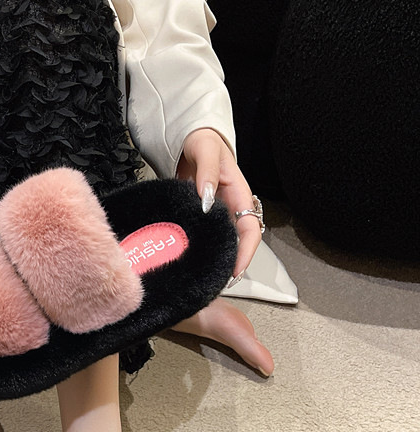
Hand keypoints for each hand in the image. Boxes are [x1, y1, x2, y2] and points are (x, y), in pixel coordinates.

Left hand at [177, 128, 260, 277]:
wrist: (190, 138)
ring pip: (222, 242)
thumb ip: (207, 173)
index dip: (246, 252)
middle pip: (237, 242)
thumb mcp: (205, 150)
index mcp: (239, 194)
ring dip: (216, 260)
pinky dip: (201, 249)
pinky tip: (190, 262)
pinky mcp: (202, 216)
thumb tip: (207, 199)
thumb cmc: (202, 141)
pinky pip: (205, 235)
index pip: (250, 229)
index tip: (236, 271)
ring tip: (205, 280)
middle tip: (216, 284)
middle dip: (231, 264)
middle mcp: (231, 207)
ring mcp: (217, 213)